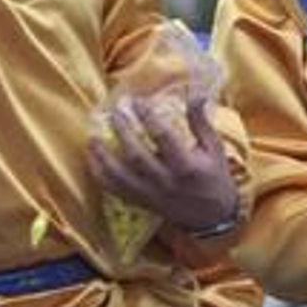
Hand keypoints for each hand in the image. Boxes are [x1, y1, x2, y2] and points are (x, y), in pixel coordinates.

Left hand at [87, 96, 238, 234]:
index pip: (163, 138)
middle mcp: (166, 182)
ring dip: (103, 155)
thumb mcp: (213, 147)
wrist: (212, 217)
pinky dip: (100, 174)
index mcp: (186, 166)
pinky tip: (92, 157)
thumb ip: (200, 120)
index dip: (148, 117)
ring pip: (119, 176)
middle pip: (137, 155)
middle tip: (114, 110)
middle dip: (122, 131)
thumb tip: (194, 89)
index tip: (137, 100)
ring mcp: (150, 194)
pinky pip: (114, 190)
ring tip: (92, 135)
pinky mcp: (140, 202)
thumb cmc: (215, 176)